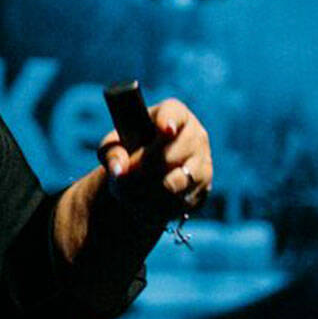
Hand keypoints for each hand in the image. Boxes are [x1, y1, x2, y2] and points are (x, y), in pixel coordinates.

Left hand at [96, 98, 212, 221]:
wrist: (148, 174)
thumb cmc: (130, 149)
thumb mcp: (115, 146)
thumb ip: (112, 153)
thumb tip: (119, 170)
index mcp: (174, 113)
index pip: (175, 112)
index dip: (170, 120)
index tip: (165, 130)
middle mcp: (195, 134)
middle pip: (174, 151)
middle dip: (147, 166)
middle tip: (126, 177)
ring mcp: (203, 162)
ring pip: (180, 179)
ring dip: (153, 190)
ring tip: (132, 194)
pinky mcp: (204, 187)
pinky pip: (183, 200)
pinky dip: (162, 206)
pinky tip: (146, 205)